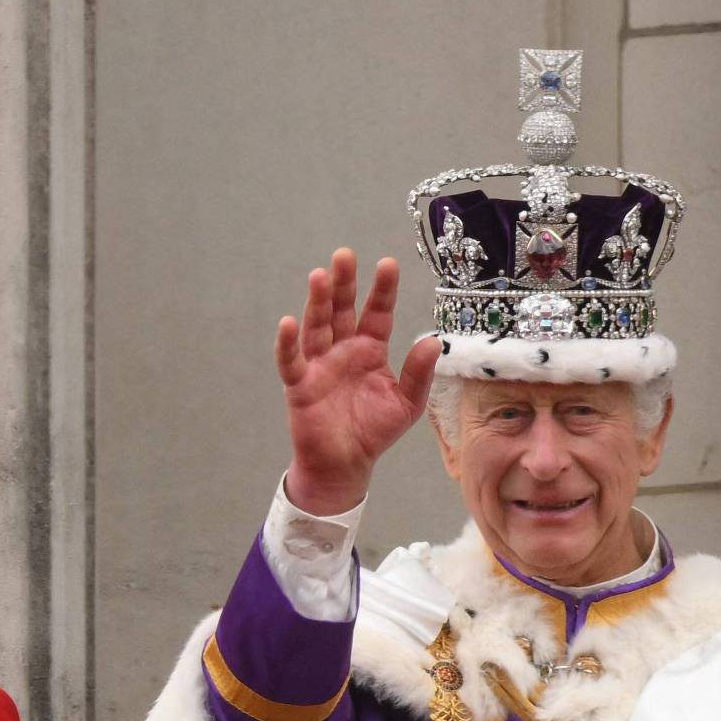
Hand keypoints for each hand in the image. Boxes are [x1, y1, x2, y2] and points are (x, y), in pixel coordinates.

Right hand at [276, 248, 442, 515]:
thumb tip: (433, 341)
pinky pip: (291, 360)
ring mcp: (319, 364)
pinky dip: (287, 343)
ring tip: (320, 276)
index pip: (377, 312)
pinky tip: (288, 323)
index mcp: (370, 349)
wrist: (346, 464)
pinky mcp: (300, 384)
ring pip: (317, 326)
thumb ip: (418, 374)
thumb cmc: (374, 431)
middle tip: (344, 256)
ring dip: (317, 302)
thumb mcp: (407, 404)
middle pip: (342, 310)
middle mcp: (343, 349)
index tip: (388, 264)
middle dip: (344, 284)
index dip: (382, 290)